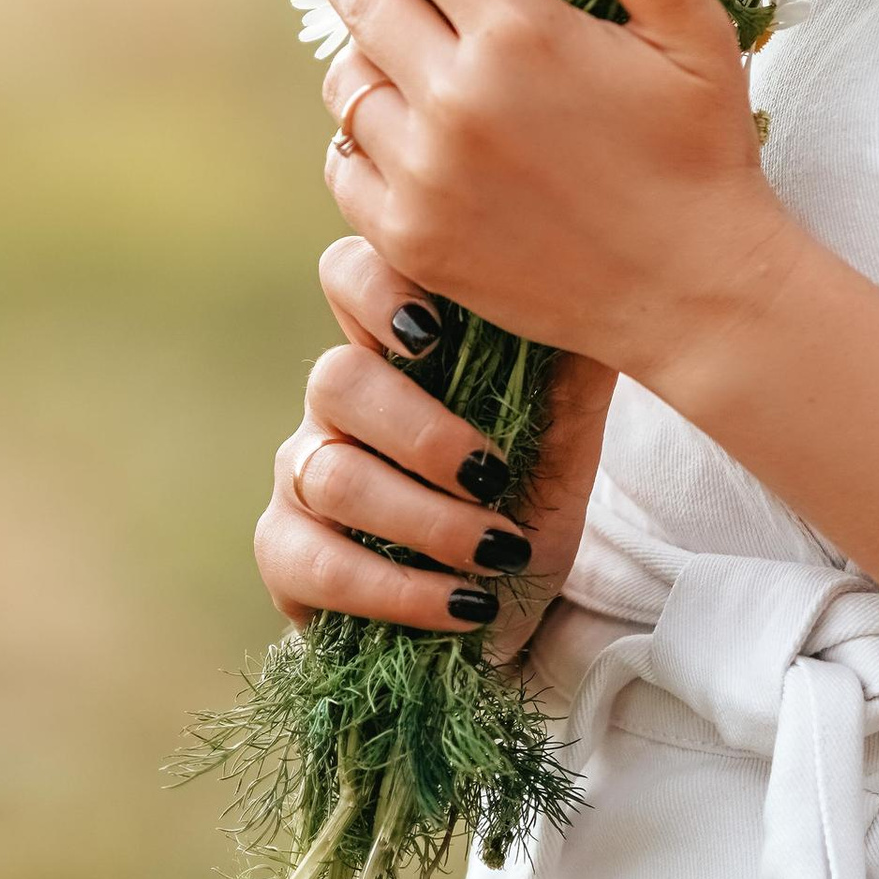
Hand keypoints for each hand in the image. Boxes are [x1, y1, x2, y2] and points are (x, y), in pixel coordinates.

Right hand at [254, 237, 615, 638]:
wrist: (507, 601)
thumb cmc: (529, 491)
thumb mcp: (564, 425)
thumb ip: (567, 358)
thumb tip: (594, 283)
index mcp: (396, 344)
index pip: (349, 274)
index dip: (375, 290)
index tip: (435, 335)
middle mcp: (337, 398)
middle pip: (337, 379)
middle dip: (424, 436)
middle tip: (493, 477)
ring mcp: (301, 472)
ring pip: (333, 478)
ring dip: (428, 523)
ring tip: (501, 553)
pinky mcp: (284, 553)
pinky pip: (317, 566)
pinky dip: (400, 592)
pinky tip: (463, 605)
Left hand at [306, 0, 801, 390]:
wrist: (693, 292)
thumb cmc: (701, 153)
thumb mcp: (694, 36)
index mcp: (521, 32)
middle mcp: (457, 97)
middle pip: (362, 1)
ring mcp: (426, 173)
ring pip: (348, 87)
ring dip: (354, 52)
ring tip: (368, 37)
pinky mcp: (413, 238)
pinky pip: (346, 168)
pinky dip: (356, 139)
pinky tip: (380, 125)